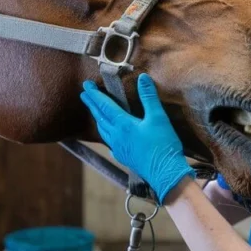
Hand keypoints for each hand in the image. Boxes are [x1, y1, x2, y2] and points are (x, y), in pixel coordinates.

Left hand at [80, 74, 192, 202]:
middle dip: (92, 105)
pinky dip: (107, 135)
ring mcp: (119, 148)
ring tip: (95, 113)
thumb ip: (149, 97)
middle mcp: (117, 136)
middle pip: (100, 118)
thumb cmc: (163, 144)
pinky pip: (110, 143)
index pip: (104, 106)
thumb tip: (142, 78)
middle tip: (84, 95)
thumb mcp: (158, 117)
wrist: (165, 173)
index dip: (95, 95)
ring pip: (104, 131)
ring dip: (98, 119)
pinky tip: (110, 138)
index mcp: (123, 124)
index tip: (86, 86)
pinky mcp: (124, 157)